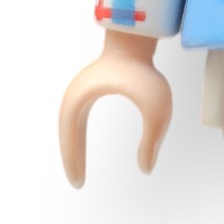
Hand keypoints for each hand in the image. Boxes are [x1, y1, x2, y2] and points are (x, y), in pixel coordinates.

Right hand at [59, 30, 172, 185]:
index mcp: (81, 100)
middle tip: (78, 183)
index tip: (79, 183)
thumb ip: (153, 139)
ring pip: (69, 128)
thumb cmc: (145, 71)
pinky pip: (76, 119)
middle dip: (71, 159)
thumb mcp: (156, 107)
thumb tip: (146, 169)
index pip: (71, 137)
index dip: (74, 160)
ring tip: (78, 172)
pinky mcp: (87, 89)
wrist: (136, 39)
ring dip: (72, 148)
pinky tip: (81, 150)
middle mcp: (74, 96)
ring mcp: (79, 91)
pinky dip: (76, 137)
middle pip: (66, 134)